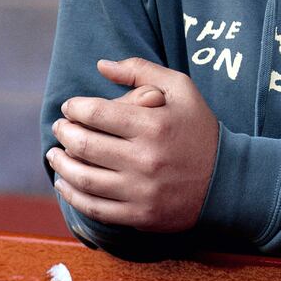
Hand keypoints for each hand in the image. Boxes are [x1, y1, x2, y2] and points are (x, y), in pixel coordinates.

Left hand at [47, 57, 219, 231]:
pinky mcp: (139, 216)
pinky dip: (72, 195)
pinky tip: (65, 182)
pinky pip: (94, 207)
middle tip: (58, 127)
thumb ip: (141, 71)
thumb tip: (101, 65)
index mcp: (154, 124)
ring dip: (61, 165)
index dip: (75, 108)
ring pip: (84, 179)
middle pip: (86, 145)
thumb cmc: (199, 129)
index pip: (97, 113)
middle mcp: (146, 159)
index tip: (69, 107)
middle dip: (64, 133)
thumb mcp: (181, 89)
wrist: (226, 180)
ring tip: (54, 154)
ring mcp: (141, 191)